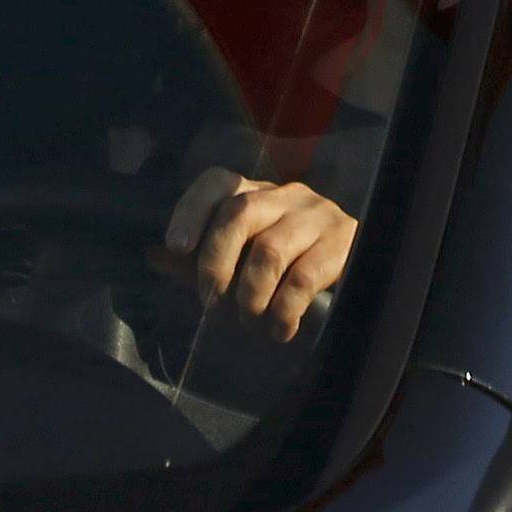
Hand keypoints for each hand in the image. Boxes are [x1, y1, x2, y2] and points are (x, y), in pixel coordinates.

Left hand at [156, 168, 355, 342]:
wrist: (360, 267)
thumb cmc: (285, 268)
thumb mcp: (239, 262)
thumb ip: (197, 261)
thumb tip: (152, 255)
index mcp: (254, 195)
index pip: (218, 182)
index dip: (191, 209)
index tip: (174, 246)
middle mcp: (285, 195)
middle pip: (239, 213)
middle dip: (215, 264)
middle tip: (212, 303)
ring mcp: (316, 214)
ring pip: (269, 250)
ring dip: (250, 297)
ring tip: (249, 321)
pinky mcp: (342, 240)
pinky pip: (302, 278)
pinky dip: (282, 312)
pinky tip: (280, 330)